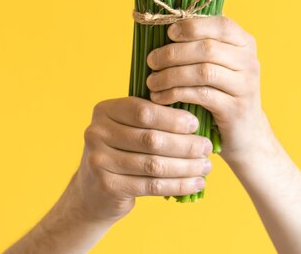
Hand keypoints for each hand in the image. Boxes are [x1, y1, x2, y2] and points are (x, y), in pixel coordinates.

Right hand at [72, 96, 212, 222]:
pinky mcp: (107, 186)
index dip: (172, 118)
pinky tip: (195, 183)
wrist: (94, 190)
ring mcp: (99, 161)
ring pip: (153, 164)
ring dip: (185, 166)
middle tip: (206, 148)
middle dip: (184, 144)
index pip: (143, 111)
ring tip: (205, 166)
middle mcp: (97, 132)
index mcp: (105, 110)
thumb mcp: (129, 127)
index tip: (196, 124)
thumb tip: (198, 114)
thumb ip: (153, 118)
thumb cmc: (123, 151)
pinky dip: (177, 185)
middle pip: (150, 138)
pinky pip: (151, 186)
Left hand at [146, 15, 272, 164]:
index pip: (221, 25)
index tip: (169, 33)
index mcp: (244, 43)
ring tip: (151, 81)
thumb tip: (163, 27)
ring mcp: (245, 85)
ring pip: (203, 72)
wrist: (245, 133)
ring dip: (171, 75)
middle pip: (207, 49)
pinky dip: (176, 93)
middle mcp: (249, 61)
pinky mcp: (236, 109)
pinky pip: (201, 95)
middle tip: (151, 61)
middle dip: (174, 53)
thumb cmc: (221, 91)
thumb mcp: (217, 64)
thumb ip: (199, 45)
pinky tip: (160, 97)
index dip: (193, 26)